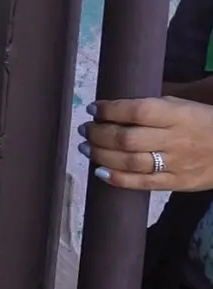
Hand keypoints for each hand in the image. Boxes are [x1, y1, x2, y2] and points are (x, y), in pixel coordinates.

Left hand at [84, 96, 212, 190]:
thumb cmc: (204, 123)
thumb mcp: (185, 106)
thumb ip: (154, 105)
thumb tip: (113, 104)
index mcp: (178, 116)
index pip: (137, 111)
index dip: (110, 110)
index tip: (94, 108)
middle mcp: (176, 140)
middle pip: (127, 138)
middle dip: (99, 133)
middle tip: (86, 129)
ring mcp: (176, 164)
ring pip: (130, 162)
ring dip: (101, 155)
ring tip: (87, 147)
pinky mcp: (177, 183)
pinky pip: (142, 184)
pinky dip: (117, 179)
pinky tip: (100, 171)